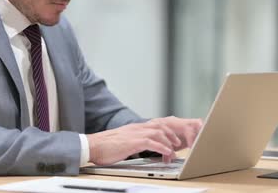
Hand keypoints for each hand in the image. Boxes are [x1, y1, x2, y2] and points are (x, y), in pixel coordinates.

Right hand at [87, 117, 202, 164]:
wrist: (92, 146)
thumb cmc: (108, 146)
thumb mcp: (127, 142)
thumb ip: (140, 142)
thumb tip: (151, 147)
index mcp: (139, 127)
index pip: (160, 123)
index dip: (173, 128)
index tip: (182, 136)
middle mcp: (139, 127)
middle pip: (164, 124)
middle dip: (177, 132)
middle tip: (185, 142)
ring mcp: (136, 133)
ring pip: (160, 132)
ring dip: (171, 141)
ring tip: (177, 150)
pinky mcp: (133, 141)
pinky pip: (152, 142)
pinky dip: (162, 147)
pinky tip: (168, 153)